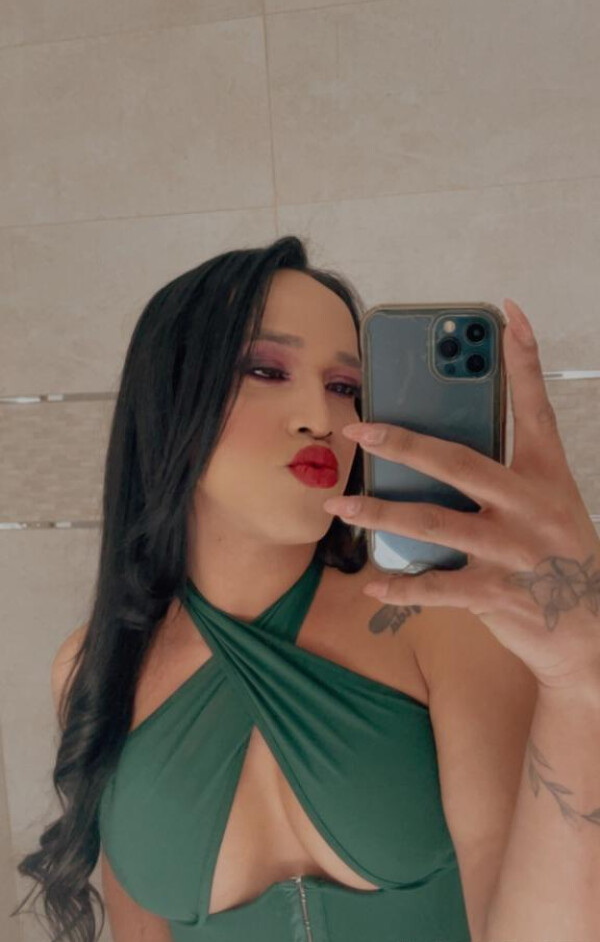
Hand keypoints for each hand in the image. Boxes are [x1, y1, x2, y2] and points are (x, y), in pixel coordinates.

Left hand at [323, 299, 599, 692]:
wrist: (595, 630)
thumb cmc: (562, 555)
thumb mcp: (548, 504)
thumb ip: (504, 475)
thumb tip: (434, 454)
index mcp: (545, 476)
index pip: (534, 408)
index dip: (524, 360)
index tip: (509, 315)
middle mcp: (530, 507)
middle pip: (458, 464)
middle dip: (403, 444)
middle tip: (358, 430)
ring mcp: (512, 551)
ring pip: (433, 524)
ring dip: (379, 515)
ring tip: (339, 505)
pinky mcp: (497, 594)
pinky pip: (437, 586)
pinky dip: (402, 585)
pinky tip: (373, 580)